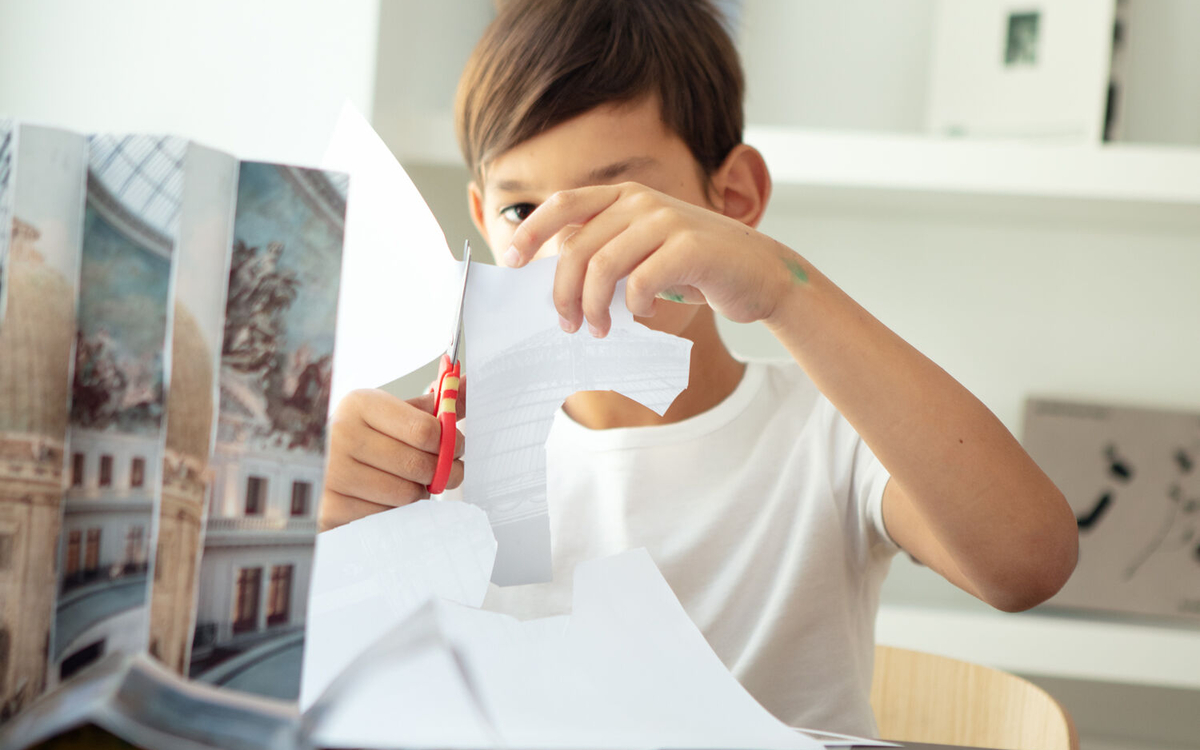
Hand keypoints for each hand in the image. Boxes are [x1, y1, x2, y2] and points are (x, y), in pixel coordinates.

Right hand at [319, 388, 463, 531]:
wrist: (317, 464)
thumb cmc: (365, 436)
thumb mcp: (394, 413)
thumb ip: (434, 405)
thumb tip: (468, 384)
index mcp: (360, 404)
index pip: (425, 430)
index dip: (450, 442)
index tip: (455, 447)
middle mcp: (341, 435)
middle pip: (418, 465)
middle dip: (442, 472)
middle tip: (445, 472)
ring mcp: (331, 473)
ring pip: (405, 495)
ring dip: (418, 493)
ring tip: (410, 482)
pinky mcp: (330, 507)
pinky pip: (386, 516)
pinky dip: (396, 511)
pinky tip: (387, 498)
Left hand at [503, 182, 807, 335]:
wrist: (762, 273)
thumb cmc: (696, 270)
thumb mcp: (646, 254)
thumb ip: (608, 255)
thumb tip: (558, 287)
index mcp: (625, 197)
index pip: (564, 204)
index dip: (532, 231)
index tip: (511, 262)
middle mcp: (641, 201)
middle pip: (576, 247)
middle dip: (563, 292)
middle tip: (568, 324)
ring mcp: (667, 220)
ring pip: (602, 266)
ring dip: (593, 307)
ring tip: (598, 329)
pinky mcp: (690, 246)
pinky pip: (641, 282)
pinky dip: (634, 306)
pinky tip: (642, 314)